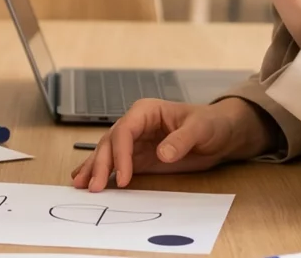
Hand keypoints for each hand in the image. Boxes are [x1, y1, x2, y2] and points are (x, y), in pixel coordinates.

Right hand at [71, 97, 266, 190]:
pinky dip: (101, 172)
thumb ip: (181, 140)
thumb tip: (162, 153)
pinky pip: (115, 164)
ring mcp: (134, 142)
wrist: (221, 134)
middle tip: (93, 187)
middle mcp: (135, 125)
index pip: (124, 130)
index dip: (120, 154)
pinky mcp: (138, 157)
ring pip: (107, 153)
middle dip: (100, 165)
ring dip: (93, 168)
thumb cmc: (211, 124)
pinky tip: (85, 179)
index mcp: (146, 111)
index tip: (123, 178)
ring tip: (79, 185)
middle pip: (110, 143)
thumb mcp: (200, 129)